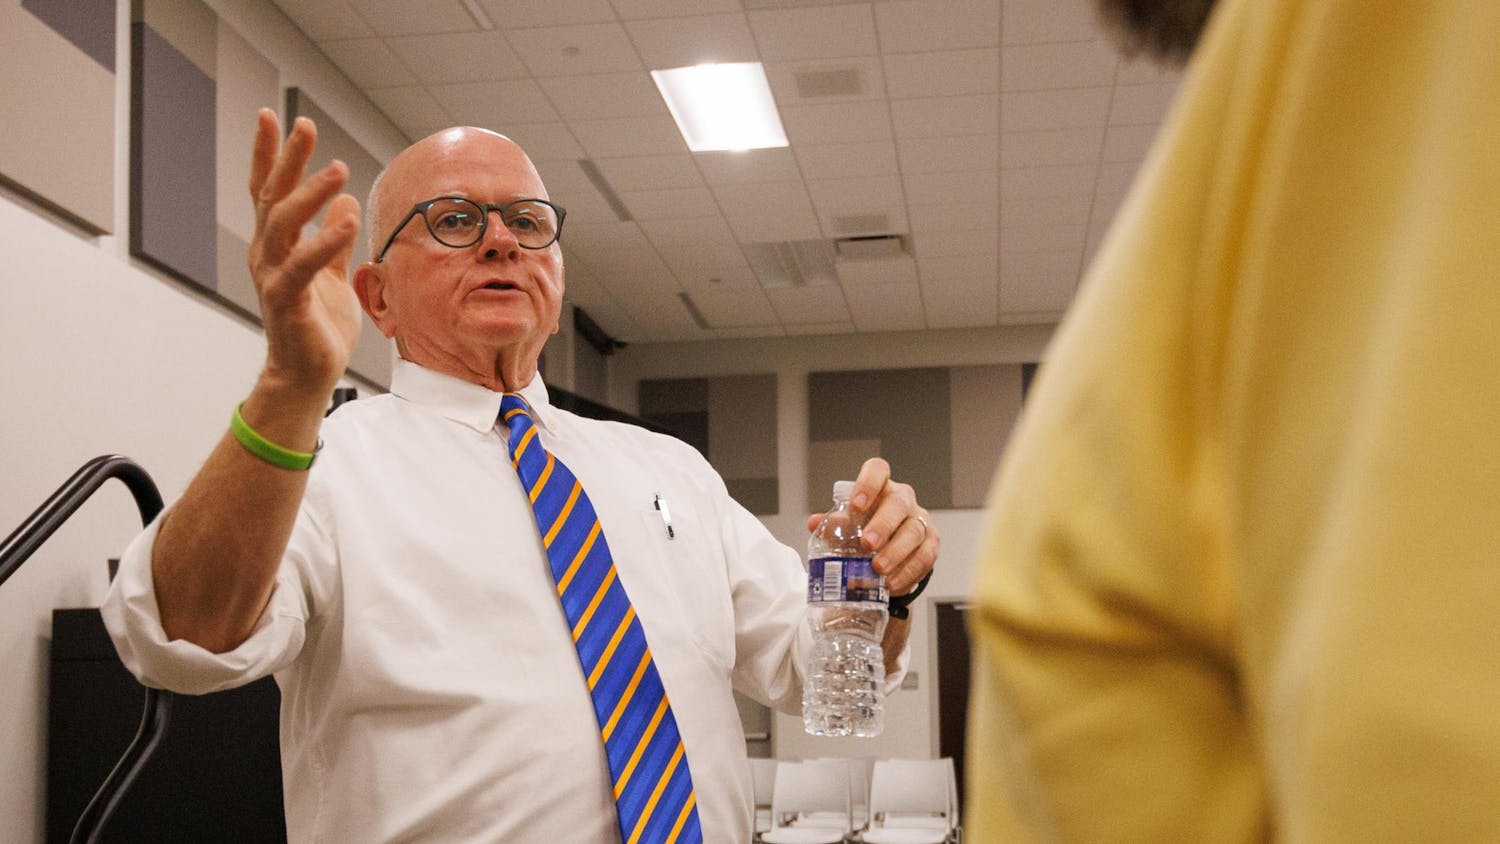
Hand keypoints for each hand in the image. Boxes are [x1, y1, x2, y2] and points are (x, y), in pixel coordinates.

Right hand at [247, 109, 362, 396]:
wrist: (308, 375)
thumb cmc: (317, 326)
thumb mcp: (333, 275)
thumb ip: (334, 240)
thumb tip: (344, 202)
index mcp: (277, 245)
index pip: (270, 191)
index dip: (271, 154)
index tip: (276, 117)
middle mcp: (267, 254)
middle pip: (272, 196)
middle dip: (286, 159)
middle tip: (303, 124)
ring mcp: (272, 276)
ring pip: (283, 225)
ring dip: (310, 194)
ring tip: (337, 169)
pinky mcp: (286, 301)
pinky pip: (302, 266)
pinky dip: (323, 242)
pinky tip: (345, 220)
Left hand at [806, 457, 937, 594]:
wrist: (887, 555)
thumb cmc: (865, 533)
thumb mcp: (847, 528)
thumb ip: (833, 525)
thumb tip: (815, 523)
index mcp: (880, 488)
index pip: (877, 471)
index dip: (868, 484)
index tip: (856, 506)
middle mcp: (903, 500)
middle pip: (899, 503)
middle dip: (883, 524)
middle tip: (867, 544)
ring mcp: (920, 520)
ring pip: (914, 531)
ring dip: (895, 552)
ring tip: (878, 569)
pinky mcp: (931, 544)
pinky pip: (924, 557)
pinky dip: (907, 572)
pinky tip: (891, 583)